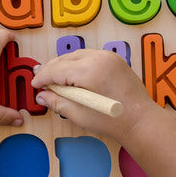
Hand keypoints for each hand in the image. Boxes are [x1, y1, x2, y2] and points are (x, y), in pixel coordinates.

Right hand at [31, 49, 159, 143]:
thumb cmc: (111, 121)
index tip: (34, 86)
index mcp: (90, 71)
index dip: (43, 77)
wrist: (141, 121)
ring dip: (63, 65)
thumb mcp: (80, 114)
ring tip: (53, 76)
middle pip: (66, 59)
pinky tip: (72, 74)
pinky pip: (90, 56)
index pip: (57, 69)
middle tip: (40, 80)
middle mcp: (99, 58)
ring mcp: (109, 56)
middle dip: (51, 69)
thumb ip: (58, 102)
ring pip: (77, 55)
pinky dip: (78, 63)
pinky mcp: (115, 59)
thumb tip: (41, 96)